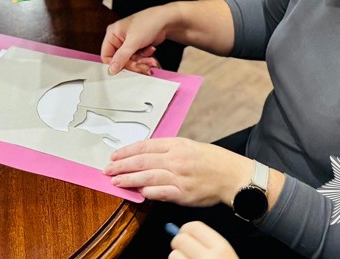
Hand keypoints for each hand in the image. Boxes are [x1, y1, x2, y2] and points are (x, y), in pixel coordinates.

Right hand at [101, 8, 173, 74]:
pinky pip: (138, 58)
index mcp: (112, 34)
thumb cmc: (148, 22)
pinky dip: (145, 58)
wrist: (165, 20)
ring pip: (130, 61)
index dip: (115, 64)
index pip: (106, 55)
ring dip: (141, 62)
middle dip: (133, 64)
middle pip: (120, 60)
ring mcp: (128, 43)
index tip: (124, 69)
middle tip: (142, 65)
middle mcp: (119, 38)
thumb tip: (111, 69)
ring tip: (150, 59)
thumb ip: (121, 57)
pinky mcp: (137, 46)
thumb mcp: (133, 42)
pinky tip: (151, 51)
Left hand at [105, 138, 251, 206]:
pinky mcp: (183, 193)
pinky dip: (147, 192)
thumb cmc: (212, 160)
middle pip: (141, 161)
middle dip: (121, 166)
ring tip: (116, 182)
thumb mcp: (189, 146)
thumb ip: (168, 150)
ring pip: (147, 177)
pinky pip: (160, 192)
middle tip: (108, 170)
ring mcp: (178, 177)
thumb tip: (146, 155)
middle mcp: (175, 159)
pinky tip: (138, 193)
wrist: (232, 175)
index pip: (144, 146)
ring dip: (128, 180)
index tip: (114, 156)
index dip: (126, 151)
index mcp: (176, 145)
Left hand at [170, 222, 238, 258]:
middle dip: (178, 244)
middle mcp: (208, 257)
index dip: (186, 229)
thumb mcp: (226, 253)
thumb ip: (208, 242)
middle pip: (180, 239)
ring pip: (174, 255)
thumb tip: (182, 231)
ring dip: (177, 257)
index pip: (194, 227)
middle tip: (183, 249)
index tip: (184, 234)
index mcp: (221, 247)